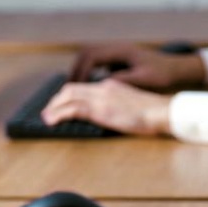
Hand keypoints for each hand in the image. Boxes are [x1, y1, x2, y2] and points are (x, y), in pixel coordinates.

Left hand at [42, 79, 173, 135]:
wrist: (162, 111)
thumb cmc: (153, 112)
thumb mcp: (132, 104)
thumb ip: (118, 105)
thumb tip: (110, 114)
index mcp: (111, 85)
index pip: (83, 85)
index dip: (67, 94)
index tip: (60, 103)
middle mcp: (103, 87)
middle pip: (71, 88)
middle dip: (56, 99)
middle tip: (48, 110)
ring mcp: (101, 98)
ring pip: (68, 96)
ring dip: (53, 107)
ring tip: (46, 117)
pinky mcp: (101, 110)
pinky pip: (73, 109)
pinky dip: (59, 114)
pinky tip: (52, 121)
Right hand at [70, 42, 205, 88]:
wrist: (177, 68)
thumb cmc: (163, 73)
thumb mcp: (144, 79)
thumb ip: (124, 80)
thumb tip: (102, 84)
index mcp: (120, 51)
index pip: (91, 57)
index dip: (81, 71)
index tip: (76, 87)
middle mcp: (116, 49)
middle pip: (86, 54)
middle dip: (75, 70)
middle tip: (67, 88)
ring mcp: (117, 53)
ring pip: (90, 58)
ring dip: (80, 71)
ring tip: (73, 89)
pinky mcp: (119, 60)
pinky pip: (97, 63)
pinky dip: (88, 73)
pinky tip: (88, 88)